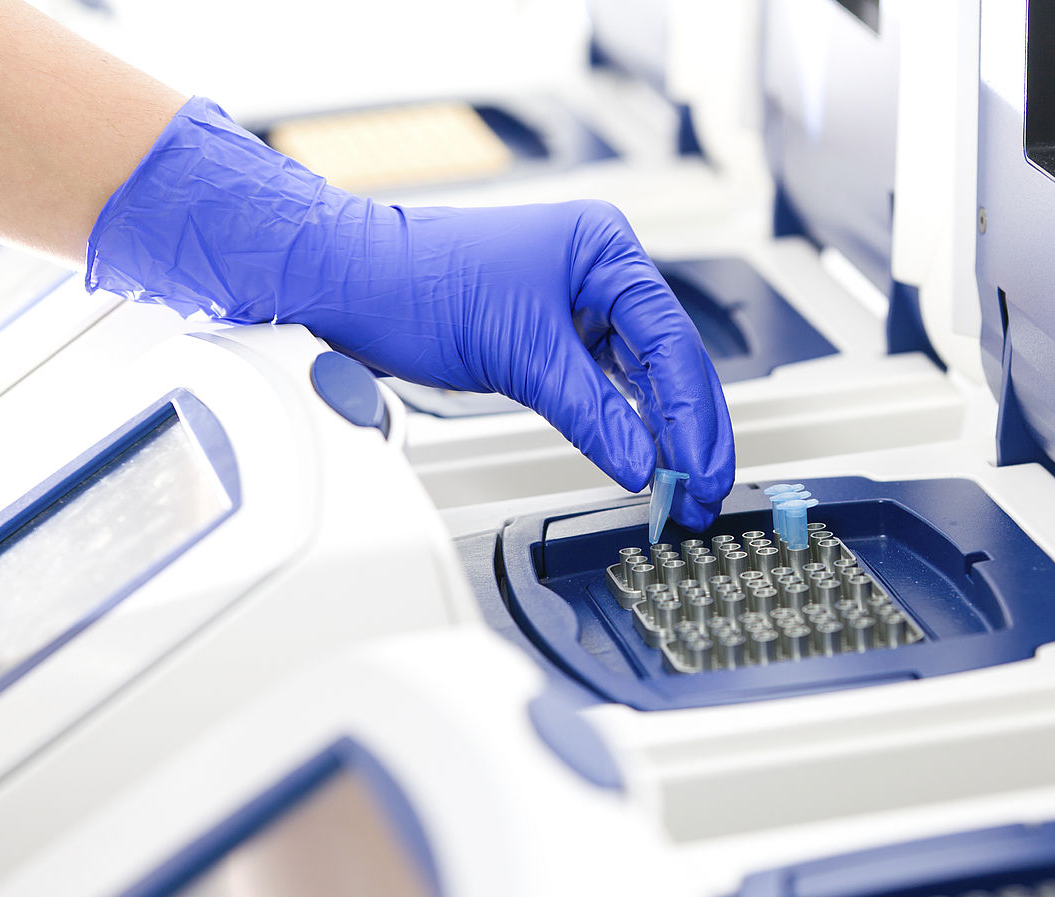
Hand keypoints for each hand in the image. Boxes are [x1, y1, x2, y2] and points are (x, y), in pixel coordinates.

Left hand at [88, 98, 734, 528]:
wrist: (350, 285)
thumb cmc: (418, 282)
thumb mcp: (519, 353)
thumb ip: (591, 412)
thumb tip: (642, 462)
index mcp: (605, 249)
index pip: (672, 340)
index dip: (694, 413)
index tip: (702, 467)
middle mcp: (598, 272)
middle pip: (669, 361)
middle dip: (689, 430)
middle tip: (704, 488)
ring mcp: (576, 305)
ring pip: (641, 379)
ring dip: (661, 433)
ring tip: (681, 485)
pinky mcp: (550, 337)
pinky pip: (605, 386)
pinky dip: (624, 425)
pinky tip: (642, 458)